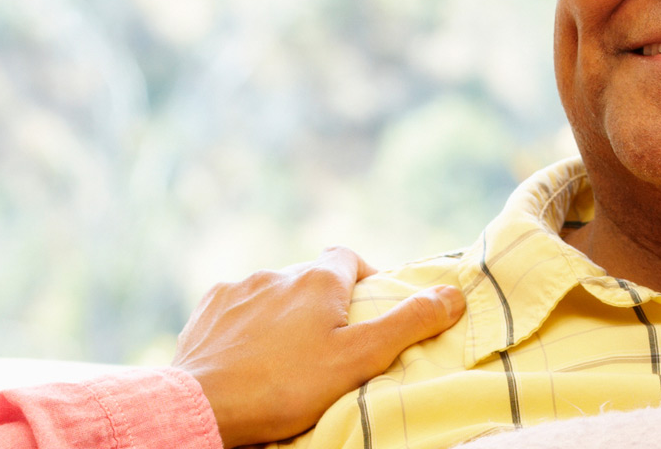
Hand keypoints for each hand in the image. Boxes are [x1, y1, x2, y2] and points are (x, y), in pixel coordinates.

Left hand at [172, 246, 465, 446]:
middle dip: (322, 304)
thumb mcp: (359, 359)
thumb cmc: (287, 385)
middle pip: (311, 278)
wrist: (206, 404)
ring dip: (284, 314)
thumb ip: (408, 325)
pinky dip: (248, 324)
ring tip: (286, 358)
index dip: (363, 278)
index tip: (367, 312)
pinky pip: (237, 307)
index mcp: (317, 279)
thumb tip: (453, 293)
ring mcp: (239, 288)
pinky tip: (249, 355)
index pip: (349, 257)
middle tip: (330, 347)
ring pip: (273, 293)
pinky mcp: (208, 308)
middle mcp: (278, 272)